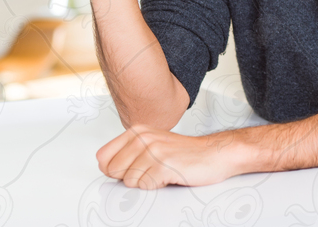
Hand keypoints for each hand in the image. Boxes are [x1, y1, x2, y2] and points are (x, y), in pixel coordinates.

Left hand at [96, 124, 243, 189]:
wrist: (214, 154)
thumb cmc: (185, 153)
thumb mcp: (153, 144)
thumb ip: (129, 152)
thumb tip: (107, 168)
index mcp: (137, 131)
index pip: (103, 157)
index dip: (114, 170)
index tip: (130, 169)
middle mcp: (143, 137)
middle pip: (112, 171)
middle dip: (130, 177)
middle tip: (150, 171)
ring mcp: (153, 150)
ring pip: (128, 181)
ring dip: (145, 182)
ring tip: (161, 172)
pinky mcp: (162, 165)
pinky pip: (144, 186)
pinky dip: (156, 186)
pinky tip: (168, 176)